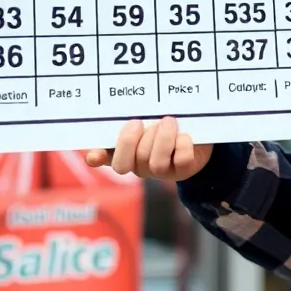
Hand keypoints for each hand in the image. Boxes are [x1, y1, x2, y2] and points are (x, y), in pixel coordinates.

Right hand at [85, 117, 212, 180]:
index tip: (95, 154)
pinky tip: (184, 135)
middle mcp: (140, 165)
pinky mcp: (183, 169)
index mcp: (126, 151)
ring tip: (169, 121)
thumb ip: (130, 120)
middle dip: (130, 141)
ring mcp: (161, 170)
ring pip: (155, 163)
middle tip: (139, 122)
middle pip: (125, 163)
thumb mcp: (147, 119)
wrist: (195, 131)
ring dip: (163, 139)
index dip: (98, 158)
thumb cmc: (163, 123)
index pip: (106, 158)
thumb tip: (118, 120)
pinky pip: (181, 160)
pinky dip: (183, 144)